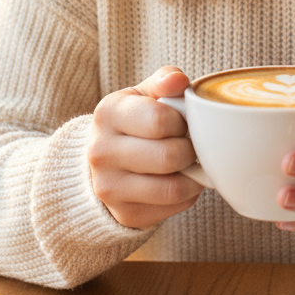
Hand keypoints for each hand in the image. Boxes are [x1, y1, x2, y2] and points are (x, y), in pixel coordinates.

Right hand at [87, 65, 203, 228]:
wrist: (106, 157)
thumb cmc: (136, 119)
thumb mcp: (146, 93)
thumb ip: (165, 80)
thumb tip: (179, 80)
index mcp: (108, 113)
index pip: (159, 120)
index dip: (183, 122)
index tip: (184, 123)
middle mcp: (101, 152)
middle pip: (168, 156)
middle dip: (190, 150)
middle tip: (191, 144)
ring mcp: (108, 187)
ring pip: (172, 187)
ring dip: (193, 176)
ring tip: (191, 163)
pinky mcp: (123, 214)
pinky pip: (171, 208)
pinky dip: (187, 195)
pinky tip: (181, 180)